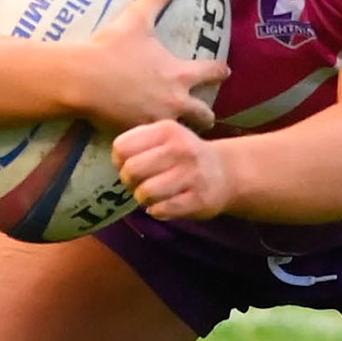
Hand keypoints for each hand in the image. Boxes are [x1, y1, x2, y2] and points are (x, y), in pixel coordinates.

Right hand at [66, 0, 229, 132]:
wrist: (82, 78)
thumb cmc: (111, 47)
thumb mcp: (137, 17)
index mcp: (179, 73)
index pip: (211, 72)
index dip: (220, 71)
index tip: (226, 71)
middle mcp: (174, 101)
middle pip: (203, 115)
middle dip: (207, 115)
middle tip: (207, 116)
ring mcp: (156, 120)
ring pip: (182, 133)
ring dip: (184, 131)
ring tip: (184, 136)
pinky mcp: (138, 133)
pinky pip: (154, 142)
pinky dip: (157, 140)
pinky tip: (155, 144)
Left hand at [112, 120, 234, 219]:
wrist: (224, 171)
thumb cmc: (183, 154)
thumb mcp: (164, 137)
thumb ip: (139, 142)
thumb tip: (117, 161)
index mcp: (166, 130)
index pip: (122, 147)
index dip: (119, 161)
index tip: (128, 165)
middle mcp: (180, 149)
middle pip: (131, 170)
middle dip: (129, 182)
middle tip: (138, 183)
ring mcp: (192, 174)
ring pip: (145, 193)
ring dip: (143, 199)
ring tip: (151, 195)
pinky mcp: (199, 199)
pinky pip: (161, 210)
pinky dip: (156, 210)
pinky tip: (164, 204)